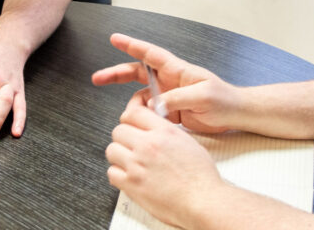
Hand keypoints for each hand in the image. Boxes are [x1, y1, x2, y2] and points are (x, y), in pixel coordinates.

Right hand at [92, 33, 239, 133]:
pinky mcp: (170, 113)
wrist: (235, 115)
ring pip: (141, 96)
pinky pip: (150, 113)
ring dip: (132, 105)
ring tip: (131, 118)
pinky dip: (143, 119)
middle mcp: (170, 81)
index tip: (115, 39)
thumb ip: (177, 98)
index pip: (150, 54)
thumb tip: (155, 105)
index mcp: (177, 70)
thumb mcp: (203, 96)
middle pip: (137, 72)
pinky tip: (143, 126)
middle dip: (116, 73)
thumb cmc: (224, 100)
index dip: (132, 45)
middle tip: (97, 78)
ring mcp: (169, 96)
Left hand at [106, 93, 225, 228]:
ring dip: (119, 155)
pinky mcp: (131, 184)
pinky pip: (111, 172)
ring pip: (111, 150)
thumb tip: (152, 128)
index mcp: (164, 132)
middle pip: (119, 130)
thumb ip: (166, 131)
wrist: (202, 201)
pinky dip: (118, 174)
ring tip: (130, 162)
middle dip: (124, 137)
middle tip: (131, 145)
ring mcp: (137, 164)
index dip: (130, 117)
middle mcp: (148, 145)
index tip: (130, 123)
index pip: (133, 113)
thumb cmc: (200, 176)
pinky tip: (129, 176)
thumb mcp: (187, 142)